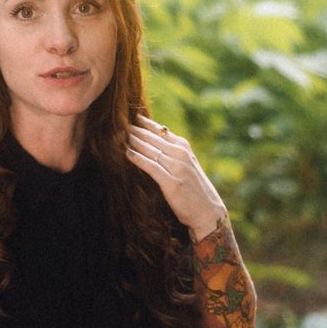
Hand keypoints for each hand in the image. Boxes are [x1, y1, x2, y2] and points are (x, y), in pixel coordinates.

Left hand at [125, 115, 225, 240]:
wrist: (208, 211)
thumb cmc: (195, 190)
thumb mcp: (187, 165)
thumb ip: (173, 153)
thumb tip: (152, 143)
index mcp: (184, 148)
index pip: (160, 130)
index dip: (144, 123)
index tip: (130, 116)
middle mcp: (181, 154)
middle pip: (152, 138)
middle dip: (135, 130)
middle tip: (118, 124)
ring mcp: (177, 167)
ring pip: (150, 150)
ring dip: (133, 142)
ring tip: (118, 136)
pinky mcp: (171, 182)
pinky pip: (151, 166)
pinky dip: (138, 158)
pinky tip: (127, 153)